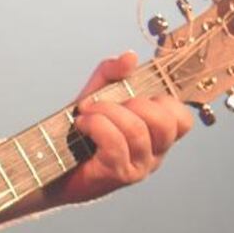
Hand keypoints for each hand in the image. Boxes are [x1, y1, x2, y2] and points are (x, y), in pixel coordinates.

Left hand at [59, 51, 192, 205]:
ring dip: (107, 112)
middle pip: (165, 122)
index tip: (132, 99)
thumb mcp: (98, 94)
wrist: (51, 164)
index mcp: (157, 137)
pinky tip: (82, 124)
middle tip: (106, 105)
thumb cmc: (80, 131)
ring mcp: (138, 167)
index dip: (162, 101)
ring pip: (137, 130)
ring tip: (87, 113)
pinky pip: (115, 144)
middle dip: (134, 104)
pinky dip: (96, 125)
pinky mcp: (118, 176)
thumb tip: (130, 57)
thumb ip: (113, 72)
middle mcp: (154, 155)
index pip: (182, 120)